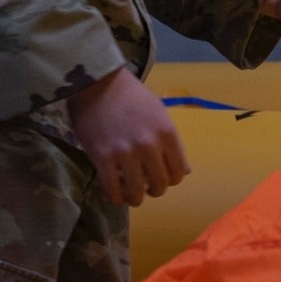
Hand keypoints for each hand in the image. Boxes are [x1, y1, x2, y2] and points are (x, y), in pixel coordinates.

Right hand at [68, 66, 189, 205]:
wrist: (97, 83)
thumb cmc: (130, 96)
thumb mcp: (159, 112)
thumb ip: (170, 142)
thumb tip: (183, 170)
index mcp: (167, 133)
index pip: (179, 172)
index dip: (171, 179)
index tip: (162, 177)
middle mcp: (149, 145)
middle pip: (160, 185)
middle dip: (154, 190)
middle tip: (146, 187)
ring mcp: (125, 153)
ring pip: (137, 193)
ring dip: (135, 198)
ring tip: (130, 194)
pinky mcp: (102, 158)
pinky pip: (112, 189)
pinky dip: (114, 197)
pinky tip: (114, 193)